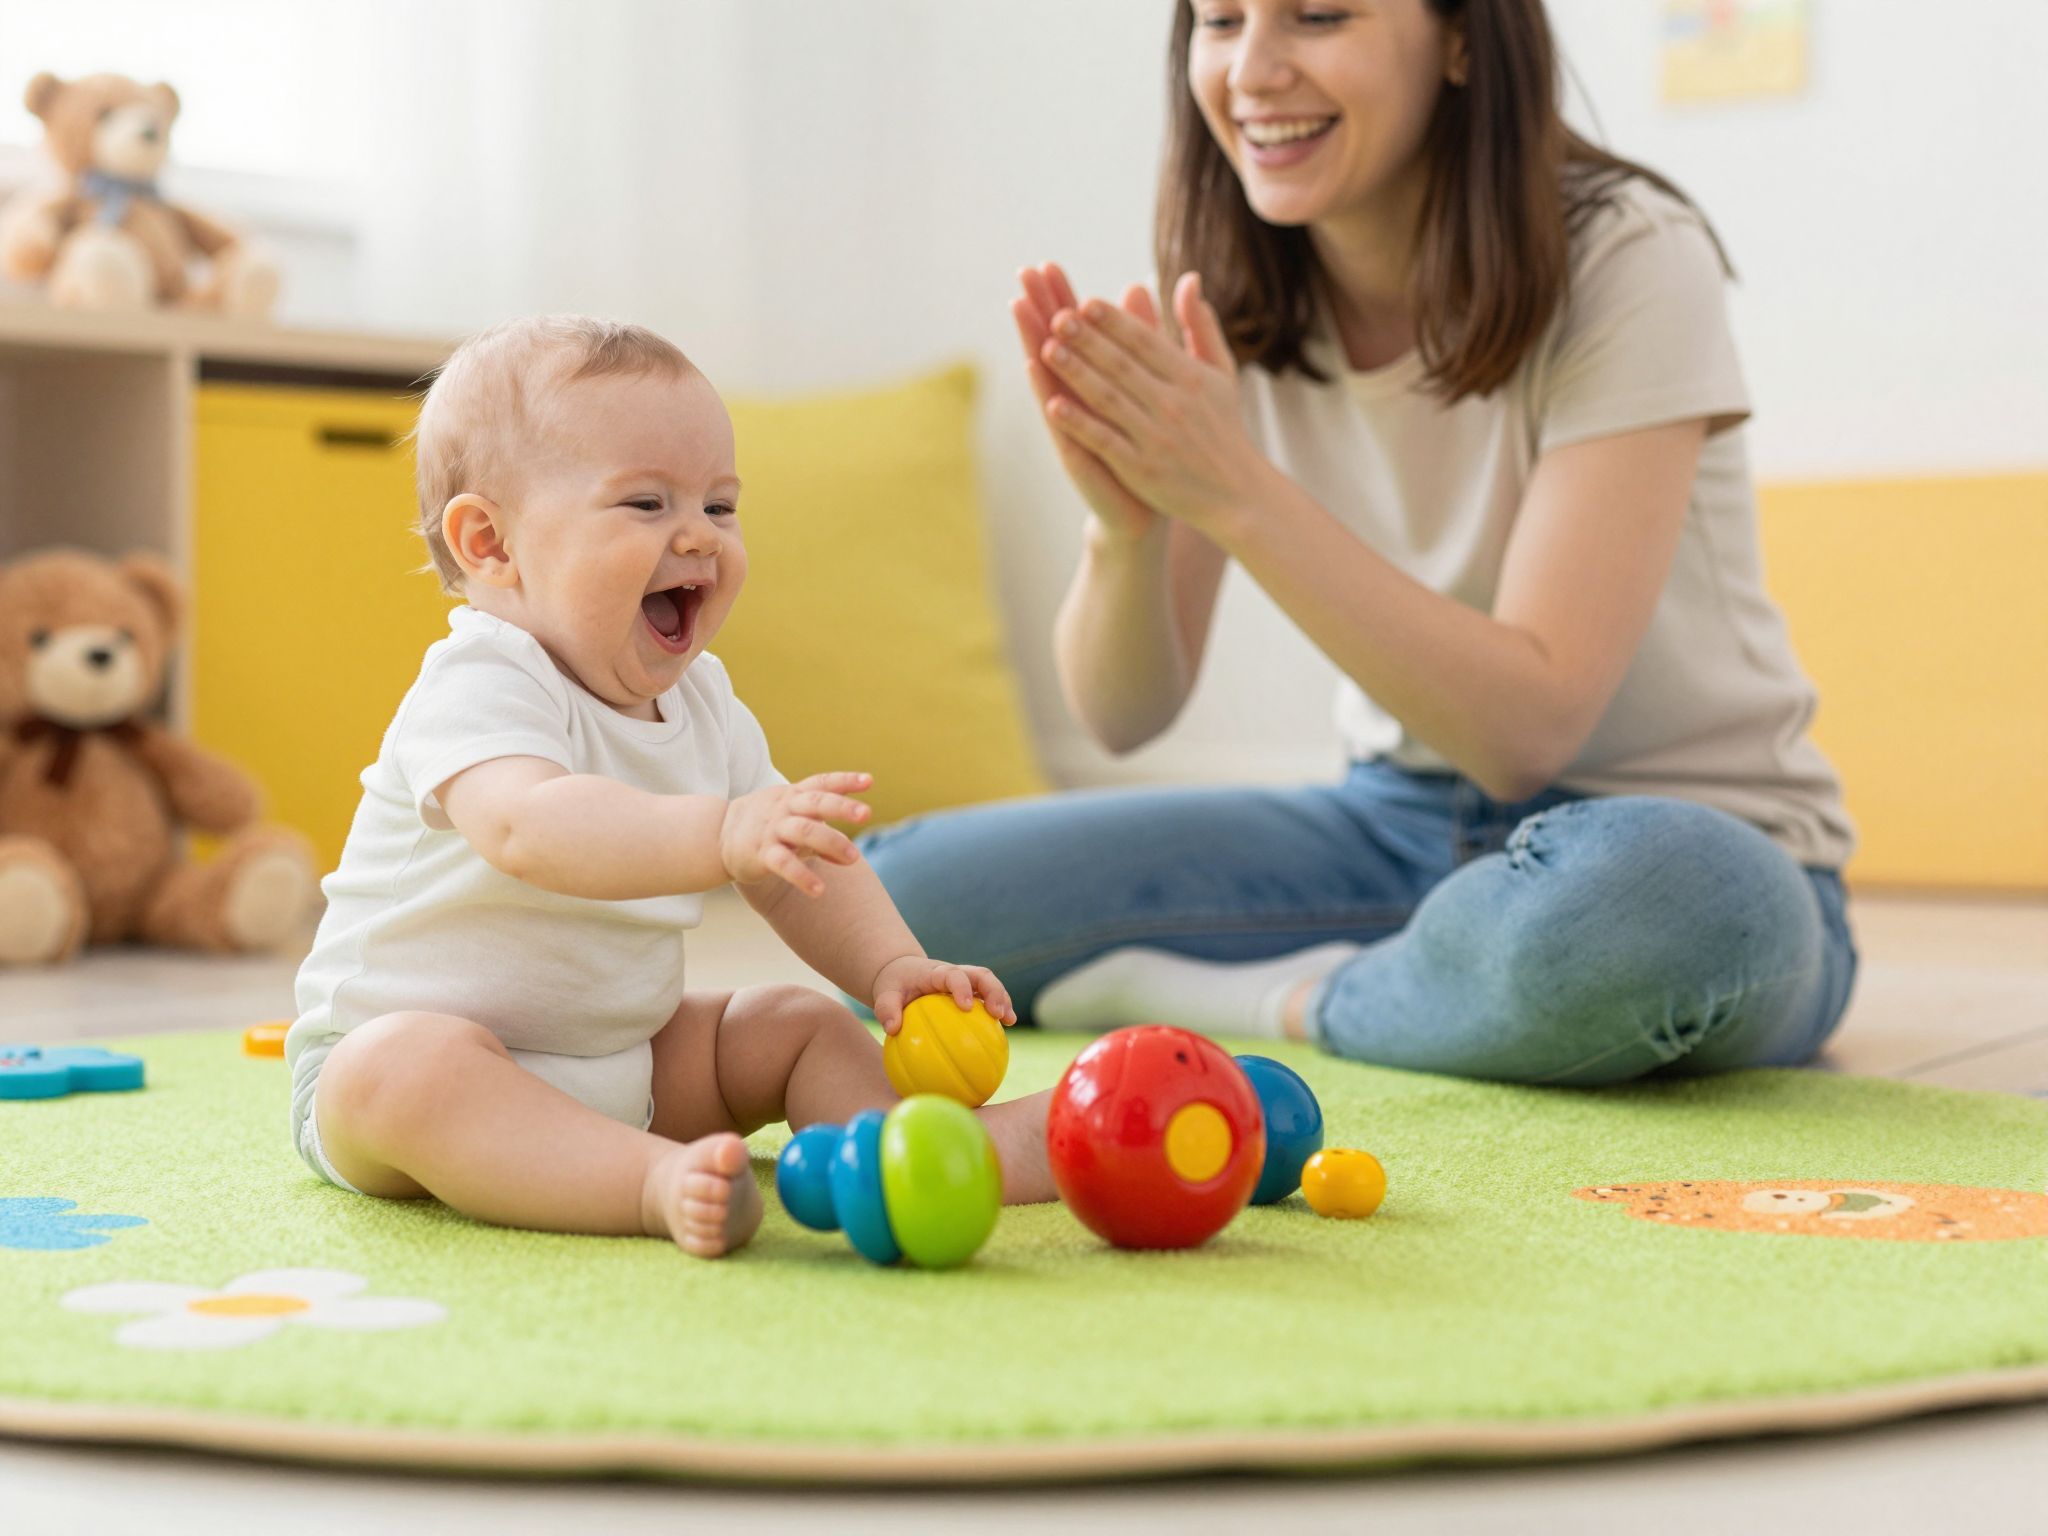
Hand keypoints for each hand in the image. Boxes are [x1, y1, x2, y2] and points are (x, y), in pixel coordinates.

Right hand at [719, 772, 872, 897]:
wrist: (718, 836)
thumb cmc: (768, 827)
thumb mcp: (795, 824)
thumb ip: (824, 838)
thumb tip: (851, 857)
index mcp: (794, 795)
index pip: (822, 783)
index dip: (845, 781)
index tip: (868, 781)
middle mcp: (785, 809)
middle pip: (816, 803)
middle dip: (841, 807)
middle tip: (866, 814)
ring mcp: (772, 830)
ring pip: (804, 831)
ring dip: (831, 842)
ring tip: (855, 858)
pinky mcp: (761, 853)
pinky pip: (783, 864)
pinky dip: (801, 876)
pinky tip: (819, 890)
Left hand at [869, 954, 1015, 1035]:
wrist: (903, 973)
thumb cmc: (894, 985)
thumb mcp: (884, 994)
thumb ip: (886, 1009)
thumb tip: (893, 1029)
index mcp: (936, 972)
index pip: (952, 975)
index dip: (961, 988)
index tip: (966, 1007)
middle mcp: (956, 973)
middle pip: (981, 975)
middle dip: (993, 991)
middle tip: (998, 1013)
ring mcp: (966, 981)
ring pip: (990, 984)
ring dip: (1003, 999)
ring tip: (1010, 1021)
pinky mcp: (972, 991)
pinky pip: (988, 999)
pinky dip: (999, 1011)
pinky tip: (1005, 1032)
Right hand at [1013, 261, 1162, 544]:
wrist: (1147, 508)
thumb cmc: (1147, 445)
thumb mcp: (1152, 384)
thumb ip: (1145, 338)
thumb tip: (1138, 286)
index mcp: (1097, 380)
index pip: (1076, 331)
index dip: (1062, 299)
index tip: (1048, 265)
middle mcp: (1077, 398)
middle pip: (1054, 344)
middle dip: (1039, 308)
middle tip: (1022, 274)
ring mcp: (1073, 424)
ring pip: (1049, 375)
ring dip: (1032, 341)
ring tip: (1019, 309)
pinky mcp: (1078, 451)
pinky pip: (1060, 416)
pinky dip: (1047, 393)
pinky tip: (1034, 369)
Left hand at [1038, 272, 1265, 536]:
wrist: (1236, 494)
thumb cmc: (1223, 427)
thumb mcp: (1221, 372)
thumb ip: (1201, 325)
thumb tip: (1188, 278)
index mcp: (1190, 377)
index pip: (1146, 341)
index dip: (1114, 321)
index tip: (1085, 302)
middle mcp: (1173, 404)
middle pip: (1122, 365)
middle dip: (1088, 339)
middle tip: (1056, 316)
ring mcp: (1156, 437)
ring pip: (1109, 398)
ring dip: (1076, 373)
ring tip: (1046, 349)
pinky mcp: (1142, 468)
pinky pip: (1105, 441)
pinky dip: (1080, 423)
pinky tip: (1052, 406)